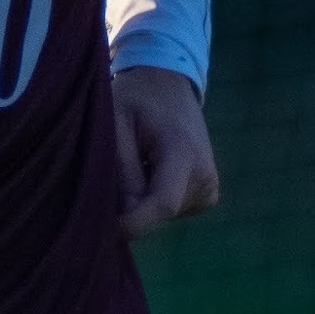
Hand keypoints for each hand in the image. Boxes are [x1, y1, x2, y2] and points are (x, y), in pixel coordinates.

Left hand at [114, 66, 220, 236]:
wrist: (169, 85)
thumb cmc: (136, 100)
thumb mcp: (116, 124)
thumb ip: (122, 170)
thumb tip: (125, 214)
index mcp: (184, 153)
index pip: (162, 204)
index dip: (132, 224)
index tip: (105, 229)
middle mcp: (205, 175)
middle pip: (158, 215)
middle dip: (130, 210)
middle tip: (110, 179)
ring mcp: (209, 188)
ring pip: (162, 217)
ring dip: (141, 202)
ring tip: (135, 163)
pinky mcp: (207, 195)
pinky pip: (171, 212)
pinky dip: (154, 200)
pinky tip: (149, 171)